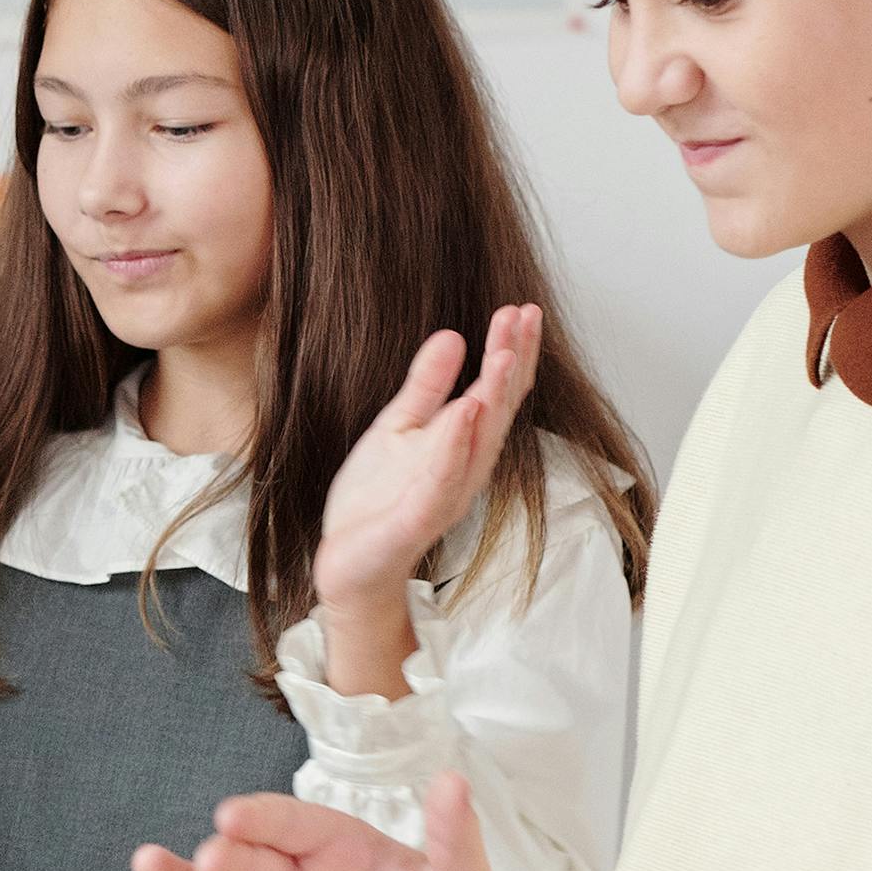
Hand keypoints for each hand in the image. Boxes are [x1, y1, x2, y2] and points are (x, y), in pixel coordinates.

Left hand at [309, 305, 538, 694]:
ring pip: (478, 442)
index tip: (519, 309)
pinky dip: (455, 446)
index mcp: (462, 444)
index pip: (496, 391)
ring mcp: (444, 494)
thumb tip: (452, 335)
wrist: (347, 562)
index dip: (510, 350)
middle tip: (524, 315)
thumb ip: (426, 386)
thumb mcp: (398, 428)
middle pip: (498, 408)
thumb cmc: (377, 499)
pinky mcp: (416, 519)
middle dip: (513, 361)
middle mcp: (464, 467)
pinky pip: (441, 481)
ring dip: (494, 396)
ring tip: (503, 353)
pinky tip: (465, 412)